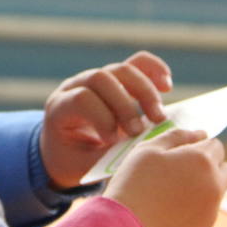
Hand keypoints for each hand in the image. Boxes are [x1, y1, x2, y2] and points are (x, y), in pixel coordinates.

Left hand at [40, 51, 172, 187]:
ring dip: (146, 92)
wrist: (66, 148)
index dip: (102, 118)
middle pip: (103, 78)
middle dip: (126, 105)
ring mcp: (97, 77)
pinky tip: (166, 86)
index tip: (114, 141)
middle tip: (141, 131)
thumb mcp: (83, 164)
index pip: (82, 99)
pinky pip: (137, 63)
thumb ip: (109, 157)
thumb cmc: (73, 159)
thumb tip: (141, 147)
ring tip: (159, 117)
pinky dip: (154, 70)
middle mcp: (76, 85)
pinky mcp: (117, 77)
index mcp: (60, 107)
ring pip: (123, 69)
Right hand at [103, 127, 226, 226]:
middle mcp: (214, 185)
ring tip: (168, 195)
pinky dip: (192, 211)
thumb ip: (176, 136)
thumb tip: (200, 133)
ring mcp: (211, 211)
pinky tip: (166, 214)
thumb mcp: (148, 150)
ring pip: (214, 193)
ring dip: (200, 189)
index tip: (179, 154)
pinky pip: (204, 214)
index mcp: (202, 161)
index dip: (197, 147)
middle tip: (177, 172)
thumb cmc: (133, 185)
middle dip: (208, 167)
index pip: (215, 145)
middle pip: (224, 169)